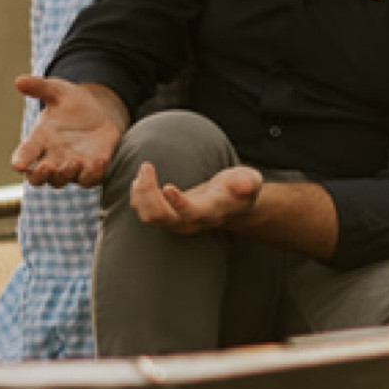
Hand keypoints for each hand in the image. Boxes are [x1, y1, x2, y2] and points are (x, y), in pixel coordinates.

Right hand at [11, 75, 126, 186]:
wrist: (101, 112)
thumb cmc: (73, 103)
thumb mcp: (58, 90)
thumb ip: (40, 87)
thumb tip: (19, 81)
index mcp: (39, 140)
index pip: (24, 154)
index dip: (20, 161)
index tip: (18, 165)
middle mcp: (52, 157)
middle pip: (38, 177)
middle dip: (41, 175)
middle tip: (47, 167)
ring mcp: (71, 166)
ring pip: (62, 180)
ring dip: (67, 174)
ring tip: (75, 161)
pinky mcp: (92, 168)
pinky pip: (90, 178)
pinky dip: (94, 173)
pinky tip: (100, 160)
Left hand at [128, 160, 263, 235]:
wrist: (231, 204)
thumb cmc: (240, 188)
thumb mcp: (250, 181)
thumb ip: (247, 182)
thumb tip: (245, 185)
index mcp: (210, 212)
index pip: (190, 214)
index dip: (177, 204)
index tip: (168, 187)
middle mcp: (190, 222)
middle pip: (160, 218)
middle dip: (148, 194)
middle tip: (146, 167)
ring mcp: (176, 222)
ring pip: (148, 217)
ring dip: (140, 194)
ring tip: (145, 169)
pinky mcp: (165, 216)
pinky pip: (143, 212)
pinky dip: (138, 195)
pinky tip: (141, 178)